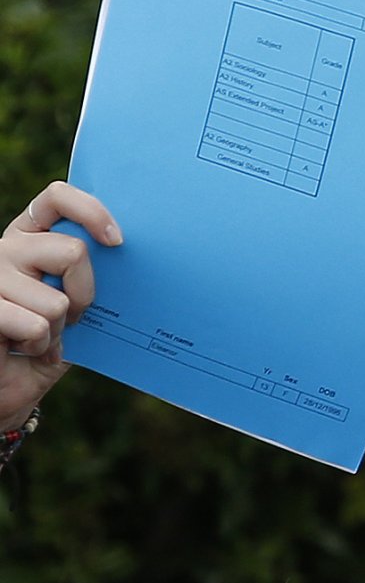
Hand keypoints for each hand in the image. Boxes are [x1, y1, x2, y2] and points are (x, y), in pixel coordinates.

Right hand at [1, 182, 118, 429]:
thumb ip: (90, 275)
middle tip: (71, 316)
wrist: (10, 385)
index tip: (117, 241)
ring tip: (41, 337)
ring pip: (57, 299)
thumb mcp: (76, 303)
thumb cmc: (49, 342)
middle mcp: (7, 248)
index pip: (57, 197)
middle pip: (73, 252)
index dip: (91, 211)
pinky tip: (26, 348)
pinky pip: (36, 324)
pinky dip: (41, 345)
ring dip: (58, 329)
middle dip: (84, 294)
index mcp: (30, 235)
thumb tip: (134, 255)